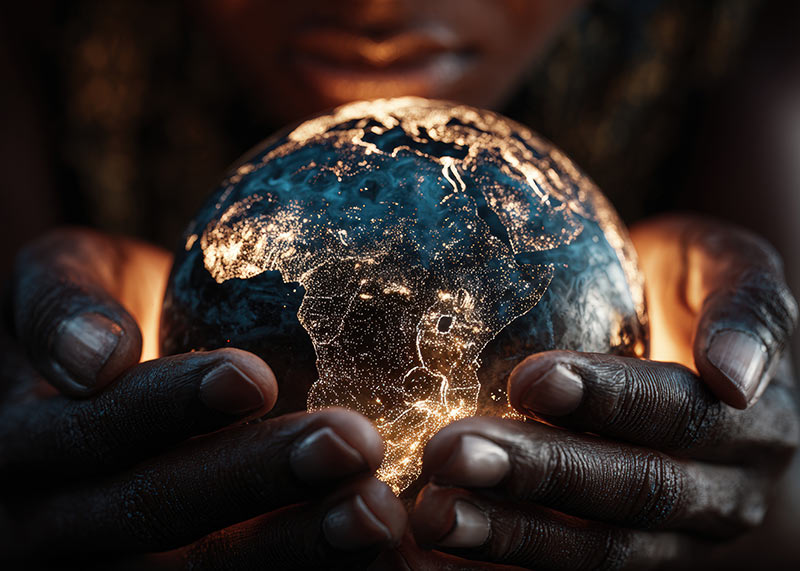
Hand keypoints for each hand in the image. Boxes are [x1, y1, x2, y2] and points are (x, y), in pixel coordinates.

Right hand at [1, 228, 405, 568]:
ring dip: (296, 547)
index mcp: (22, 448)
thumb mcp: (63, 275)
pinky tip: (375, 548)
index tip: (251, 377)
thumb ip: (61, 307)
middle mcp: (55, 525)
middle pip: (154, 515)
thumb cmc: (98, 305)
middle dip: (256, 480)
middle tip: (351, 443)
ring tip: (376, 512)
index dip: (166, 410)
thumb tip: (95, 359)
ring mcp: (116, 565)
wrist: (101, 365)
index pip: (89, 435)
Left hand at [407, 215, 798, 569]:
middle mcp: (721, 495)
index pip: (681, 416)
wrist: (695, 353)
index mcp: (752, 426)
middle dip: (539, 473)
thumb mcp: (728, 269)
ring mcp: (673, 540)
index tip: (531, 380)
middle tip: (453, 452)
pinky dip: (506, 570)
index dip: (609, 401)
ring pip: (599, 551)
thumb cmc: (693, 292)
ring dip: (512, 536)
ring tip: (436, 514)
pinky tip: (442, 556)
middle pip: (631, 491)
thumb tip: (733, 376)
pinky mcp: (627, 557)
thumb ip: (744, 308)